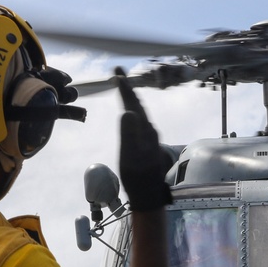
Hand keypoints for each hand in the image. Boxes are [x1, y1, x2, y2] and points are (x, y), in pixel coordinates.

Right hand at [116, 68, 171, 211]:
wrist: (148, 195)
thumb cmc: (136, 178)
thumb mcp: (129, 157)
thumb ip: (128, 134)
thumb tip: (127, 112)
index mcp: (145, 130)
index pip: (133, 103)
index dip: (125, 87)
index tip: (117, 72)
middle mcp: (150, 130)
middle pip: (137, 104)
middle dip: (128, 87)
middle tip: (118, 72)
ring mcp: (150, 137)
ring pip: (140, 111)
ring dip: (131, 97)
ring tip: (124, 86)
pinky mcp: (148, 143)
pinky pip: (140, 119)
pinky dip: (134, 109)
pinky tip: (132, 111)